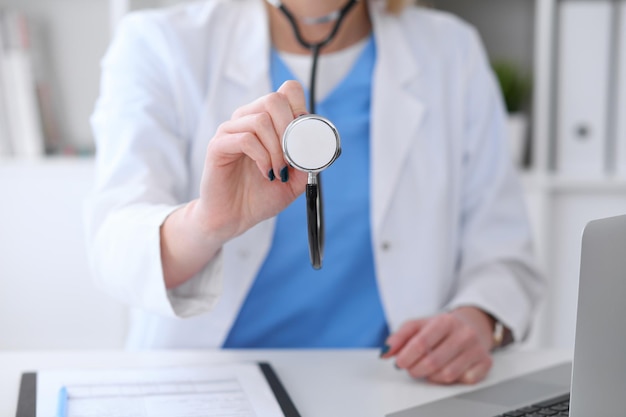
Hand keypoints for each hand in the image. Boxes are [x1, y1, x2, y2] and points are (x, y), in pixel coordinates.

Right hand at [195, 80, 308, 240]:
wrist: (235, 217)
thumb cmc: (261, 196)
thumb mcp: (295, 181)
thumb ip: (308, 163)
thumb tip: (319, 146)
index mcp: (268, 121)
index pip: (288, 91)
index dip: (301, 109)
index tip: (305, 138)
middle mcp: (248, 119)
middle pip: (274, 99)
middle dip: (290, 129)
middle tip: (292, 157)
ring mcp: (231, 130)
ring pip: (261, 119)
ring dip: (277, 148)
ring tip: (279, 171)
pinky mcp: (218, 145)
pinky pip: (245, 139)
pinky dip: (263, 157)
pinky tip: (267, 173)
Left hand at [381, 307, 494, 384]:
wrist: (471, 324)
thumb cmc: (439, 328)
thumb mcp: (418, 325)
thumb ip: (399, 337)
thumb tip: (384, 353)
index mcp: (445, 321)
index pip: (421, 342)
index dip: (407, 356)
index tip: (399, 362)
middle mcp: (464, 333)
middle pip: (433, 362)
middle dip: (416, 369)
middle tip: (411, 368)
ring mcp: (476, 348)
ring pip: (447, 375)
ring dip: (431, 376)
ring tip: (427, 369)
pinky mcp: (486, 362)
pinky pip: (464, 381)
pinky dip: (451, 380)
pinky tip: (447, 369)